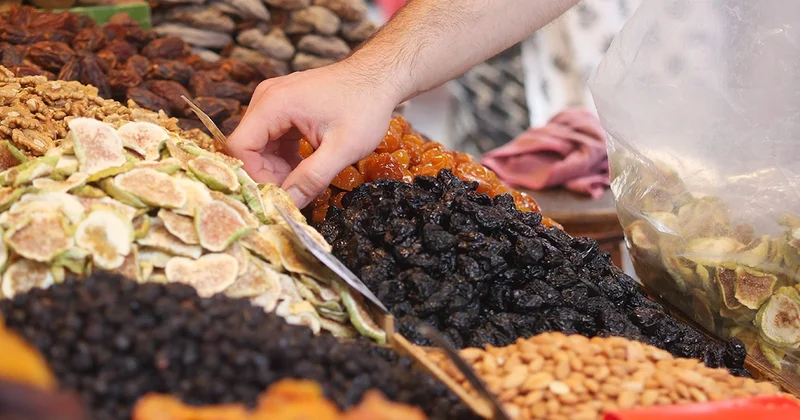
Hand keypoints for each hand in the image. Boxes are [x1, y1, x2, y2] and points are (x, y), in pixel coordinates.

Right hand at [226, 61, 399, 208]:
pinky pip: (272, 140)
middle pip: (248, 148)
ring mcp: (274, 101)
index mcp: (274, 104)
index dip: (255, 177)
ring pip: (260, 146)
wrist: (380, 77)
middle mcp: (266, 99)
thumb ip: (313, 177)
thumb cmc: (365, 106)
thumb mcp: (343, 148)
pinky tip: (305, 168)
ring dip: (278, 169)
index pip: (240, 148)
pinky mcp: (284, 108)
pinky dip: (284, 158)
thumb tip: (288, 204)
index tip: (279, 196)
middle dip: (268, 176)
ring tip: (305, 182)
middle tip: (296, 194)